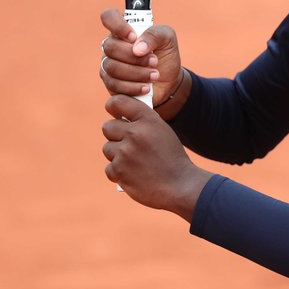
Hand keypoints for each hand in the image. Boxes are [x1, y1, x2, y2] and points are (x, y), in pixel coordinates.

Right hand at [99, 8, 185, 119]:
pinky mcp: (110, 83)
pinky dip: (133, 87)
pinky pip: (114, 84)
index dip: (117, 25)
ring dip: (136, 73)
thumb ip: (155, 34)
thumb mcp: (168, 39)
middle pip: (110, 47)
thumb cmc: (165, 54)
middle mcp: (113, 45)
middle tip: (154, 61)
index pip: (109, 16)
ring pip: (112, 67)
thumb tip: (137, 47)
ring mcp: (109, 64)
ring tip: (155, 75)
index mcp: (124, 29)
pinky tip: (146, 87)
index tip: (133, 37)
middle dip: (134, 57)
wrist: (169, 80)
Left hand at [102, 94, 210, 219]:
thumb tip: (120, 118)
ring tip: (135, 162)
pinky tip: (134, 174)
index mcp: (148, 120)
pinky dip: (119, 173)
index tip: (115, 113)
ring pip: (107, 148)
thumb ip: (142, 122)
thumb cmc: (171, 158)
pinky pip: (109, 167)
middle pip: (108, 127)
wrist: (180, 186)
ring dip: (117, 155)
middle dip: (115, 135)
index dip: (113, 107)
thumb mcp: (161, 132)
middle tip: (128, 144)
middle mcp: (134, 133)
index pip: (118, 102)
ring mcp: (125, 153)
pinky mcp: (119, 171)